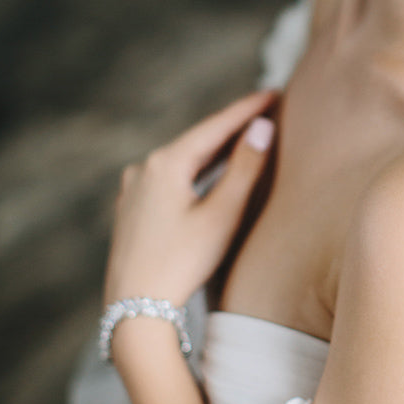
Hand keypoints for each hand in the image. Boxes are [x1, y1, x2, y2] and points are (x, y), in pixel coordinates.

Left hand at [104, 91, 277, 308]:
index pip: (215, 127)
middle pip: (197, 141)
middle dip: (231, 128)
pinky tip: (205, 175)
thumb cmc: (183, 263)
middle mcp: (143, 168)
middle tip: (264, 111)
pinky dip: (193, 172)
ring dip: (212, 151)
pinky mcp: (130, 210)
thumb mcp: (221, 215)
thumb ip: (244, 167)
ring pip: (181, 160)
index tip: (274, 92)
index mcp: (165, 163)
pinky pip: (168, 179)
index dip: (247, 109)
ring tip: (241, 138)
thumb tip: (262, 127)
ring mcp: (132, 189)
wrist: (135, 310)